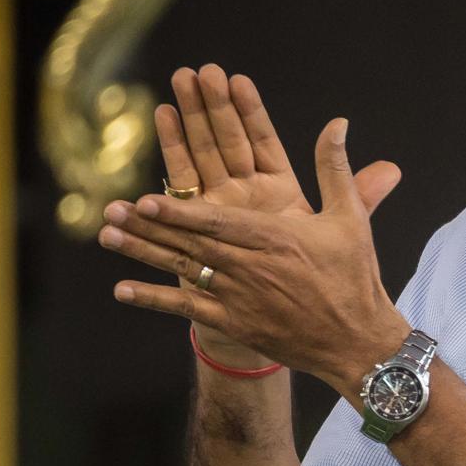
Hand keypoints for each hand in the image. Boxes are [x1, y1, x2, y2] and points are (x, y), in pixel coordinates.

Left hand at [100, 116, 409, 392]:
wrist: (358, 342)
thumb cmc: (355, 276)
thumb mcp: (350, 218)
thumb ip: (335, 169)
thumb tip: (337, 123)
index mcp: (277, 238)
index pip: (218, 222)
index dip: (180, 212)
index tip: (147, 198)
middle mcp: (252, 268)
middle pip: (191, 244)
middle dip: (149, 226)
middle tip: (112, 209)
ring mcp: (240, 298)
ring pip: (183, 271)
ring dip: (142, 254)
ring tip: (107, 236)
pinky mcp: (237, 324)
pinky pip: (188, 311)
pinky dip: (154, 300)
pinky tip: (122, 289)